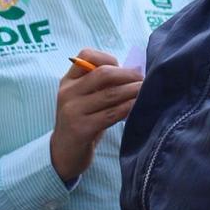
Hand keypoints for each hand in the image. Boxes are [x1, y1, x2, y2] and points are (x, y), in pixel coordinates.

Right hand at [50, 48, 141, 182]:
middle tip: (143, 79)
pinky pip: (111, 114)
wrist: (63, 154)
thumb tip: (134, 70)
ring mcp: (73, 111)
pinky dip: (128, 107)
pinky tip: (137, 106)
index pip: (86, 56)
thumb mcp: (84, 99)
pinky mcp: (82, 129)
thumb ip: (100, 84)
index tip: (124, 68)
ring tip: (145, 90)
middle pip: (102, 74)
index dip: (109, 58)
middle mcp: (67, 93)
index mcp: (68, 81)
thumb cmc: (81, 121)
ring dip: (132, 90)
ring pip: (110, 94)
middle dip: (128, 74)